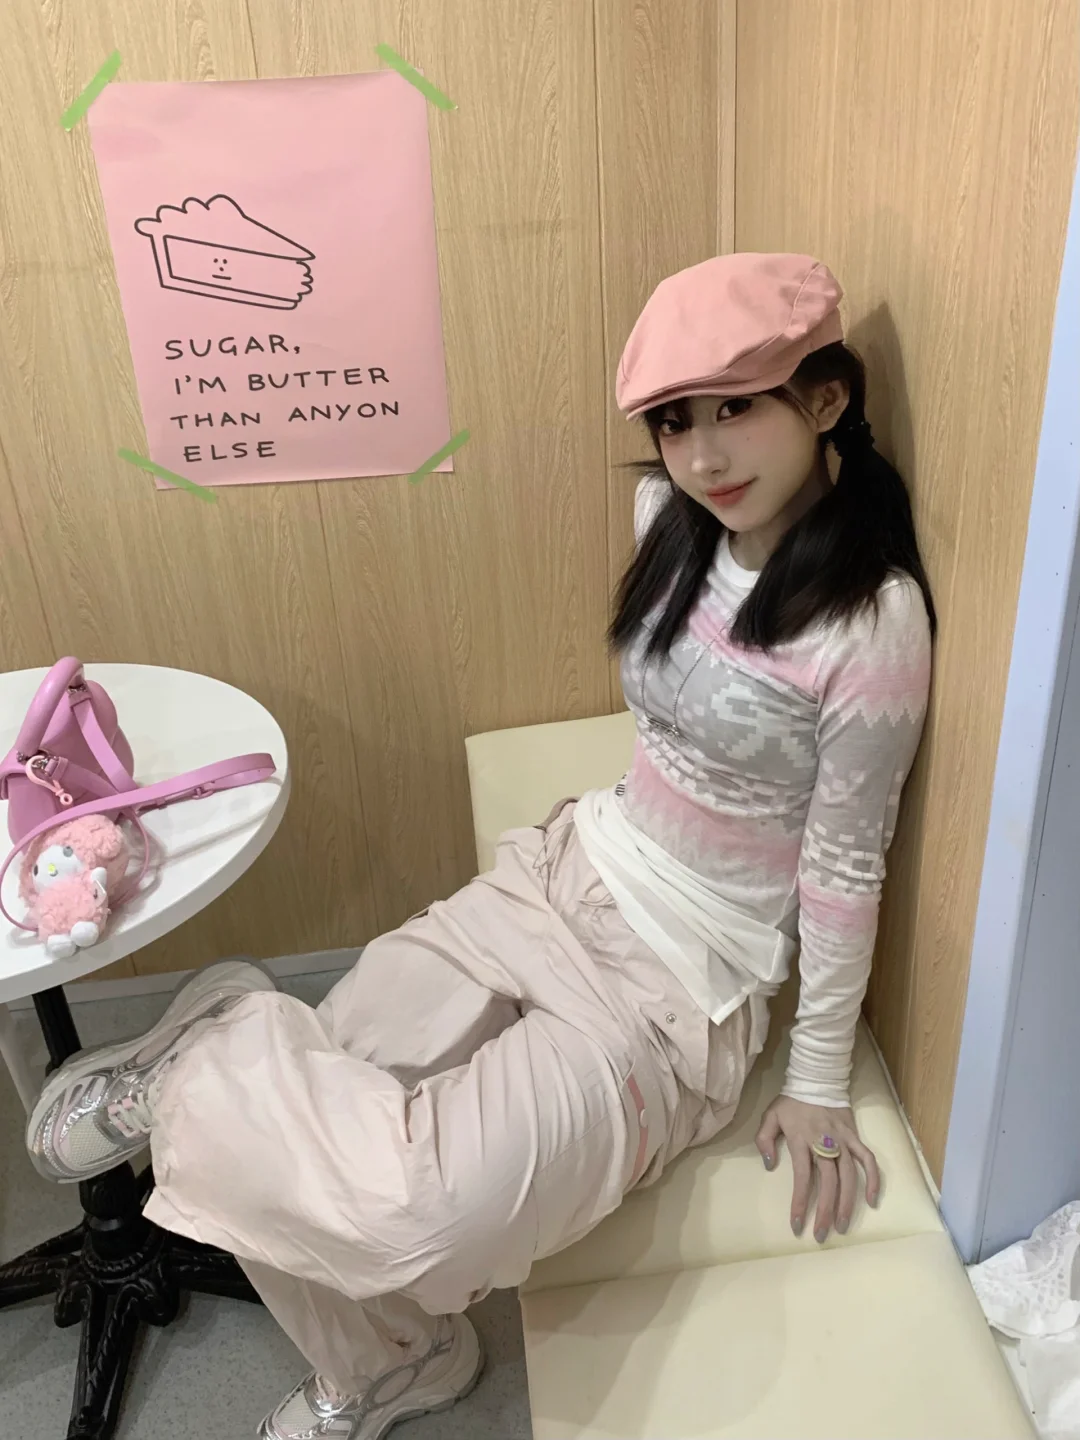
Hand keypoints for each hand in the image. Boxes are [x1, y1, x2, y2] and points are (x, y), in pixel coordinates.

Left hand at [755, 1096, 879, 1242]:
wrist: (816, 1079)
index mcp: (801, 1140)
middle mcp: (824, 1143)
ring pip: (849, 1176)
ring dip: (847, 1203)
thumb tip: (770, 1166)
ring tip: (842, 1226)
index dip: (801, 1202)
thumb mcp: (770, 1116)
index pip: (802, 1178)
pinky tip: (872, 1200)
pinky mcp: (855, 1136)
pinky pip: (867, 1159)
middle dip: (825, 1211)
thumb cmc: (791, 1102)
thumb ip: (764, 1141)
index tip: (798, 1224)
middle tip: (822, 1235)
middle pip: (829, 1183)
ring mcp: (842, 1140)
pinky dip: (873, 1179)